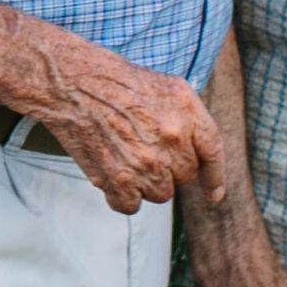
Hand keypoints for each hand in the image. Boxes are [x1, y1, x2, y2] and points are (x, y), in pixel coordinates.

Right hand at [33, 45, 226, 213]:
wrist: (72, 83)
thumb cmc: (114, 81)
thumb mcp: (165, 85)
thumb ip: (189, 118)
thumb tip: (200, 153)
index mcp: (186, 111)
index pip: (212, 152)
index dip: (214, 177)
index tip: (213, 195)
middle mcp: (172, 139)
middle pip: (184, 176)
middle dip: (168, 168)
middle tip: (142, 147)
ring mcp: (146, 163)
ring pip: (160, 194)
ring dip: (145, 183)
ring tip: (124, 155)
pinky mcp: (119, 180)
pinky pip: (131, 205)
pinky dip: (122, 195)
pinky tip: (111, 172)